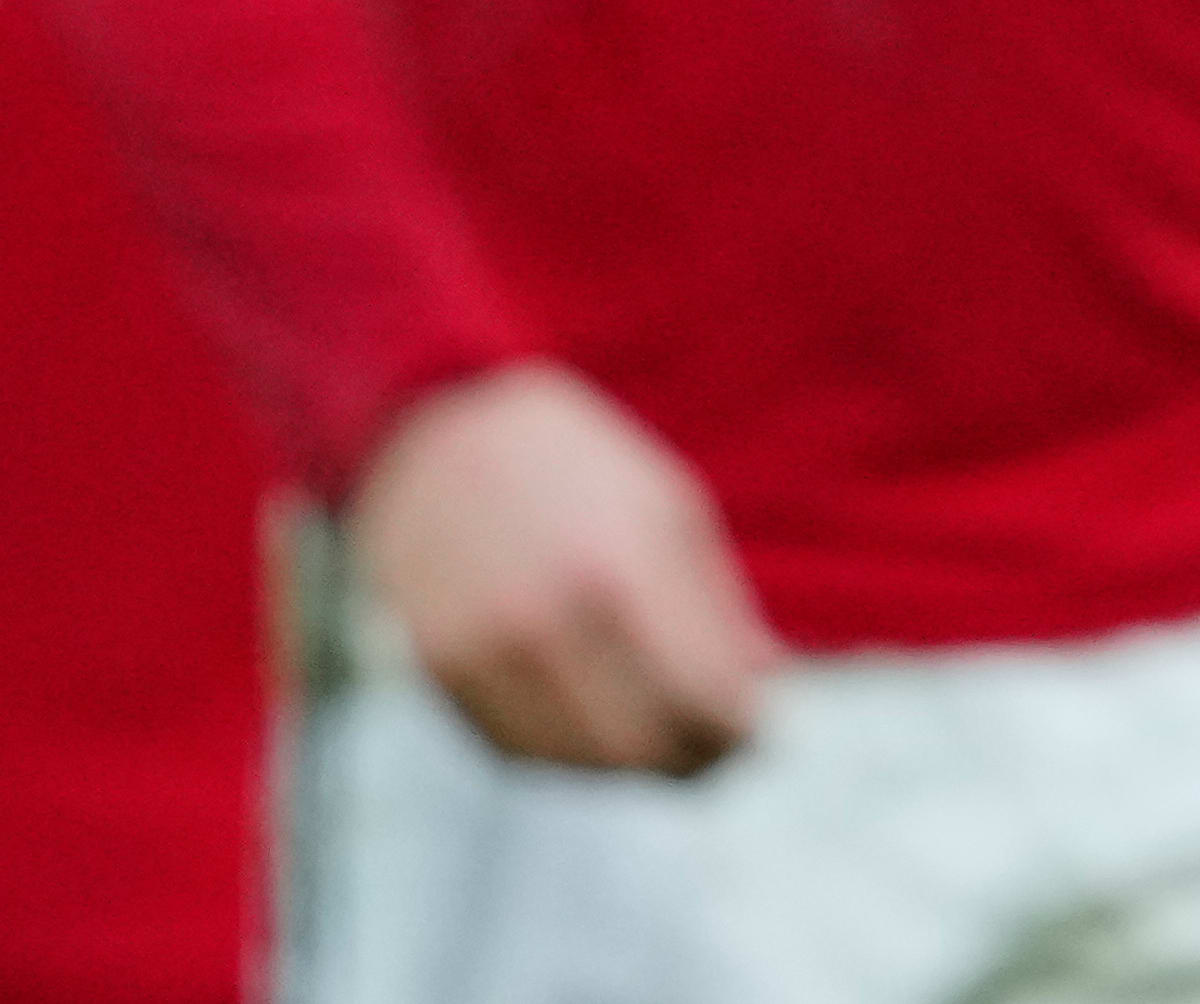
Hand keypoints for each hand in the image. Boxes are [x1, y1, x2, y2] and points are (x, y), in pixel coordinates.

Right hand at [348, 362, 780, 774]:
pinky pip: (518, 750)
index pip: (700, 699)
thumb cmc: (572, 464)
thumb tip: (767, 684)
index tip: (758, 733)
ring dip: (633, 767)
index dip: (740, 732)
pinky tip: (596, 728)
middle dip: (693, 762)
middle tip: (717, 752)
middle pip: (641, 747)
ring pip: (579, 762)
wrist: (432, 432)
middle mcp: (547, 622)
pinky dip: (569, 755)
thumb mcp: (666, 507)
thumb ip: (716, 606)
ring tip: (663, 739)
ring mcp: (484, 655)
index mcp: (620, 570)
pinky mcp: (439, 675)